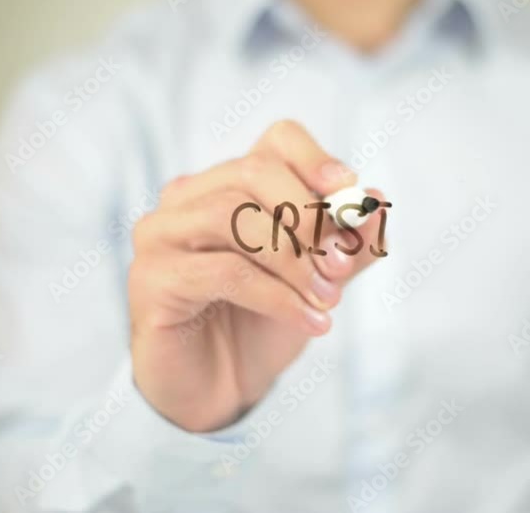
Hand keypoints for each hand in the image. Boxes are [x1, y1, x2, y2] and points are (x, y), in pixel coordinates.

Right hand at [128, 120, 386, 431]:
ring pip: (232, 216)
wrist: (220, 389)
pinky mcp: (152, 278)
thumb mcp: (319, 281)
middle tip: (342, 266)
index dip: (318, 161)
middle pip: (253, 171)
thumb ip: (348, 245)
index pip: (276, 142)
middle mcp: (188, 197)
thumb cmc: (264, 323)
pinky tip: (310, 322)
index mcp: (231, 184)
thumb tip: (377, 202)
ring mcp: (161, 233)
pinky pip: (223, 271)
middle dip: (309, 217)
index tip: (352, 200)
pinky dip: (278, 296)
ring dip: (293, 260)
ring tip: (328, 300)